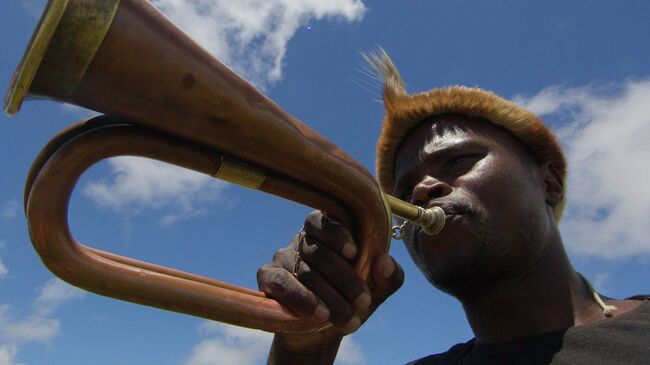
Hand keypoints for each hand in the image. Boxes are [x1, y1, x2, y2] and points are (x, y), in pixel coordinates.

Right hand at [258, 211, 403, 360]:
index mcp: (328, 232)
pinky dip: (303, 299)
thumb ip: (389, 275)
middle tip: (363, 302)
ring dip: (329, 296)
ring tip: (348, 318)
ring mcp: (283, 257)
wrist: (322, 331)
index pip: (323, 219)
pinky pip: (282, 283)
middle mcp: (303, 240)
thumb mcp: (377, 289)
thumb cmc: (351, 298)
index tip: (354, 252)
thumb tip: (384, 261)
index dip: (336, 233)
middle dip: (344, 279)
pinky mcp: (268, 277)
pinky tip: (320, 314)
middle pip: (318, 251)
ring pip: (304, 271)